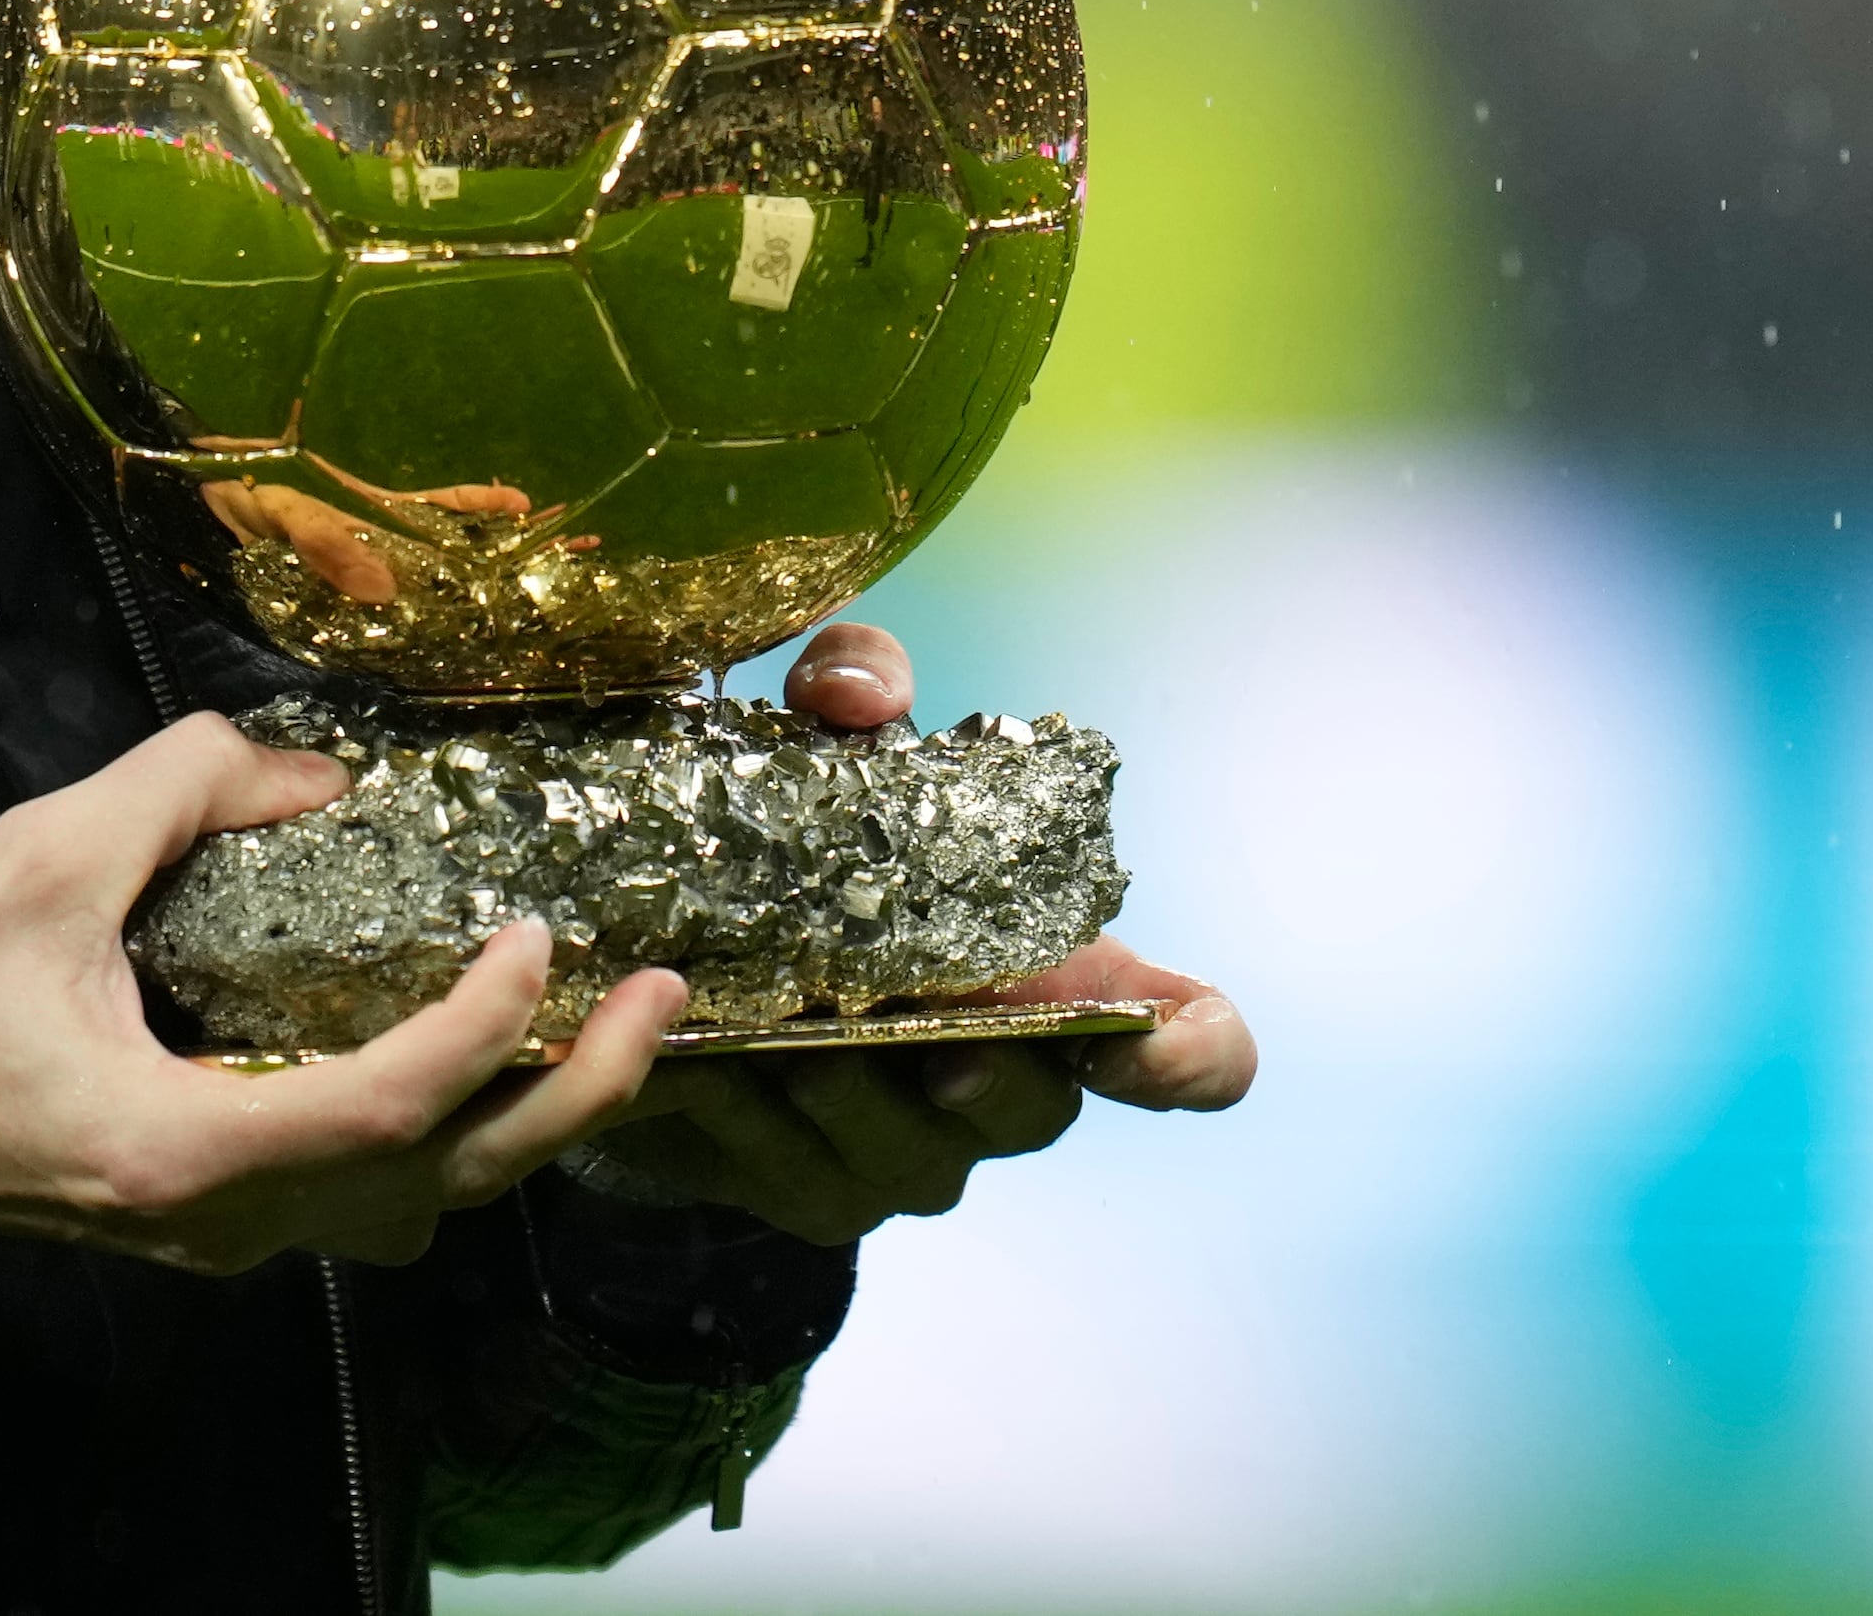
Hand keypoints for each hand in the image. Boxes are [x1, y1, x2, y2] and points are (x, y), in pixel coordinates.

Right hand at [0, 711, 690, 1304]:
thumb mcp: (33, 865)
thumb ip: (177, 792)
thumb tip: (304, 765)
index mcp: (188, 1150)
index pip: (392, 1107)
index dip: (486, 1024)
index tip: (539, 932)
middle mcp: (223, 1218)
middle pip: (446, 1183)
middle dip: (571, 1096)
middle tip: (660, 998)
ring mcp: (216, 1229)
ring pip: (413, 1204)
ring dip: (517, 1123)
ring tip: (590, 1028)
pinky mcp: (201, 1208)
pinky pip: (360, 1188)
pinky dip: (438, 1126)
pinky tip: (459, 1042)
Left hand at [567, 623, 1259, 1248]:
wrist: (676, 963)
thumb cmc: (803, 842)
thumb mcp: (830, 738)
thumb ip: (855, 678)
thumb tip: (859, 699)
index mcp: (1062, 983)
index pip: (1196, 1050)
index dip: (1196, 1058)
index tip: (1147, 1040)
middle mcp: (1011, 1083)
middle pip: (1041, 1111)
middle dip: (992, 1077)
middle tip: (938, 1045)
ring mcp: (919, 1154)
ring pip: (916, 1154)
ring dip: (855, 1099)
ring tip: (793, 1049)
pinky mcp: (816, 1193)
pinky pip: (799, 1176)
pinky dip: (751, 1121)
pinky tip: (707, 1066)